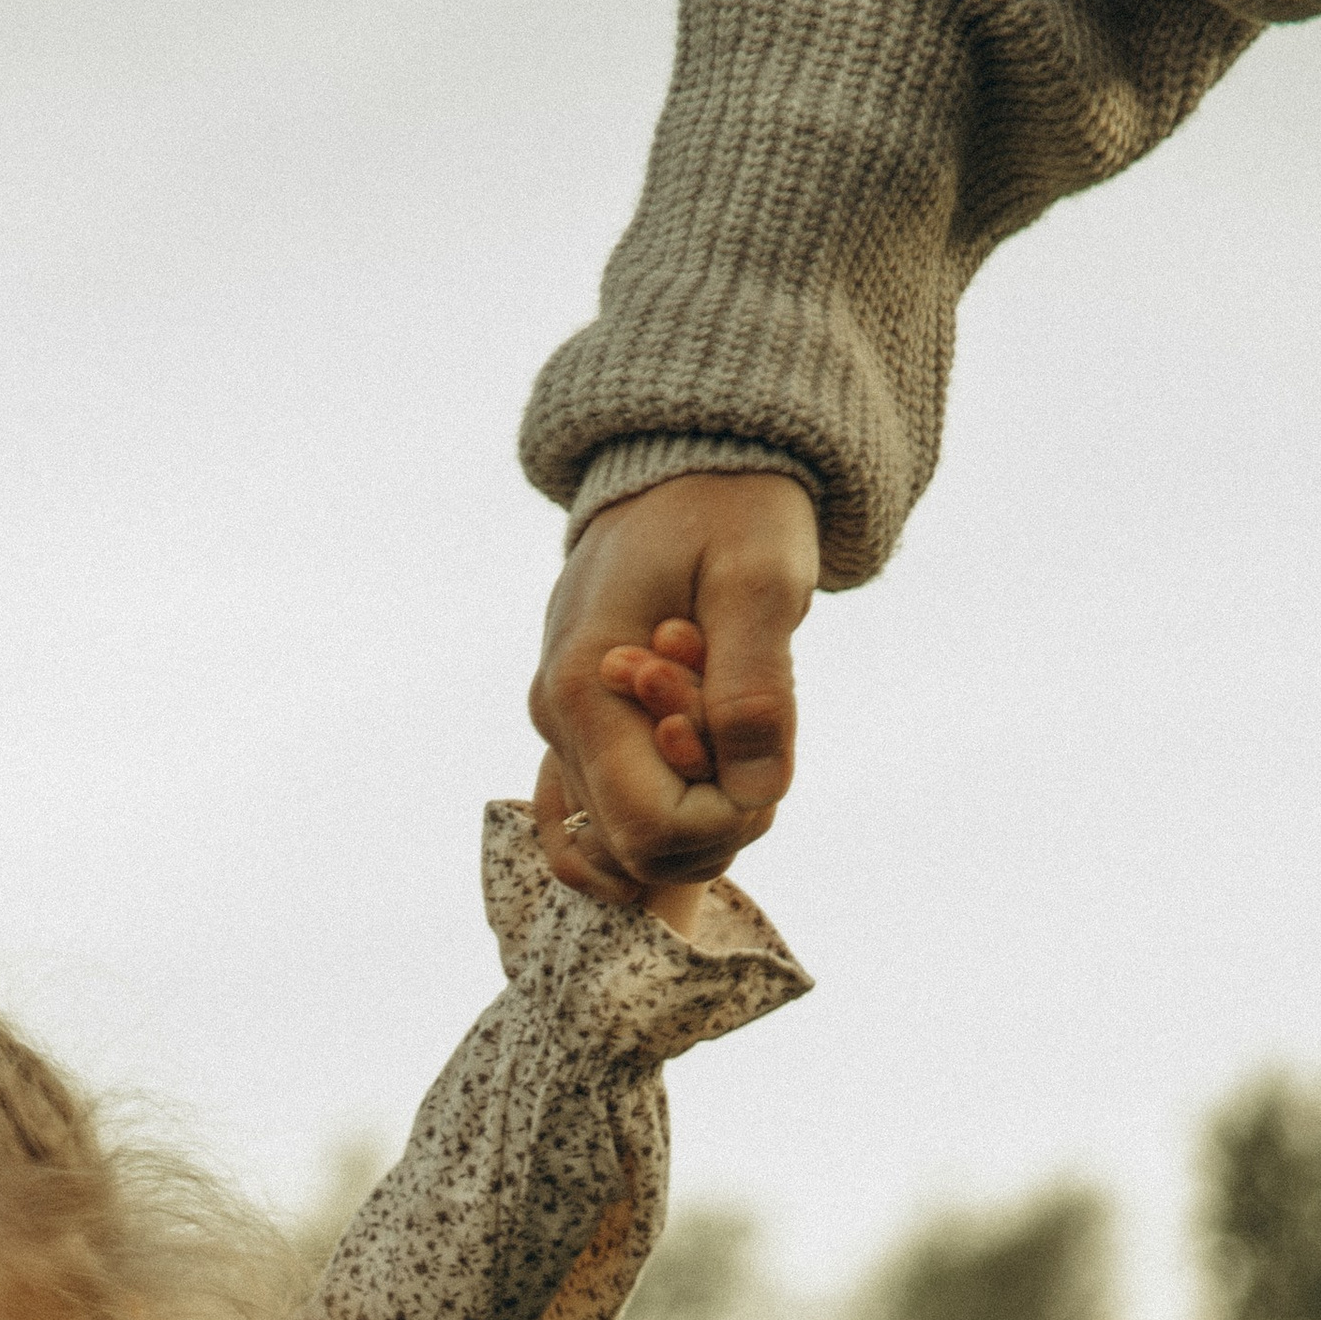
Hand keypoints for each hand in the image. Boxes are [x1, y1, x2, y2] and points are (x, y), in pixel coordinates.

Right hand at [529, 470, 817, 906]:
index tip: (763, 744)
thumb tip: (753, 794)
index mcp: (587, 689)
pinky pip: (593, 835)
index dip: (728, 817)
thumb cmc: (733, 510)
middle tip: (751, 727)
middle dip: (718, 817)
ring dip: (697, 815)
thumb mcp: (763, 579)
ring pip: (626, 851)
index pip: (653, 833)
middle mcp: (556, 722)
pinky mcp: (573, 734)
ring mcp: (557, 732)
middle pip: (639, 855)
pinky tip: (696, 779)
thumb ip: (755, 688)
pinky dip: (654, 830)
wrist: (688, 464)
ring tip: (721, 724)